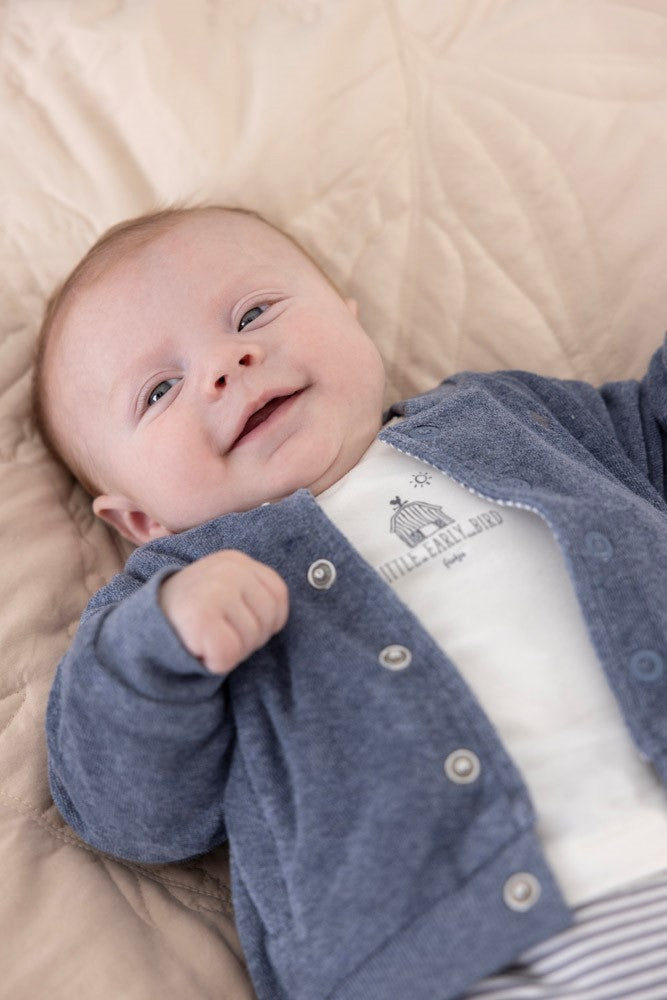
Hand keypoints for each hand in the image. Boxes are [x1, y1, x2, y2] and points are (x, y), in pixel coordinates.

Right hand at [159, 551, 288, 673]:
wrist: (141, 630)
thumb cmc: (190, 617)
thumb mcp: (224, 591)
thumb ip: (252, 593)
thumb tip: (280, 615)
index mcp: (236, 561)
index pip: (279, 596)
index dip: (262, 620)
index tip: (233, 621)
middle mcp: (228, 569)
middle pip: (269, 619)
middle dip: (247, 638)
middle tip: (216, 632)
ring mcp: (215, 591)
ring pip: (251, 639)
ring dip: (231, 651)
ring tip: (205, 638)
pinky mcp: (201, 618)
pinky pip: (228, 654)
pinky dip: (216, 662)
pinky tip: (197, 648)